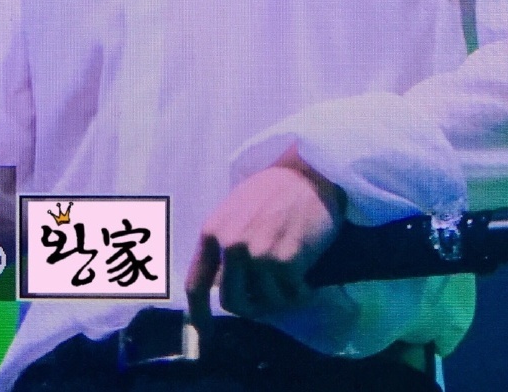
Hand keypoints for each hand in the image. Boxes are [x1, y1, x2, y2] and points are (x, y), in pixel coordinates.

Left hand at [185, 146, 344, 331]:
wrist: (311, 174)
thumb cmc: (274, 189)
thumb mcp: (237, 210)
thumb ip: (224, 243)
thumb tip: (219, 283)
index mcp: (213, 230)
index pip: (196, 284)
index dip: (198, 315)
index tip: (204, 333)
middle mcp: (231, 245)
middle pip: (233, 302)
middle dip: (251, 307)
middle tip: (269, 298)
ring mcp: (258, 254)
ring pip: (264, 303)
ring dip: (280, 297)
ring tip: (292, 276)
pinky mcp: (286, 261)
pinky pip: (291, 296)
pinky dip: (300, 292)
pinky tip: (306, 274)